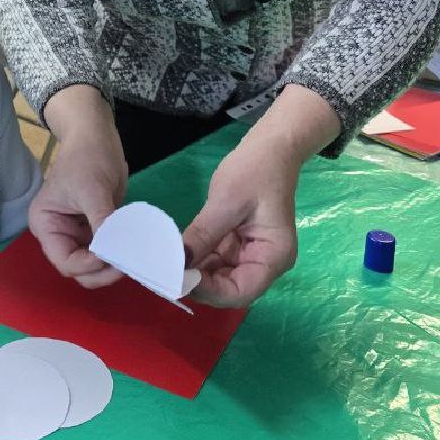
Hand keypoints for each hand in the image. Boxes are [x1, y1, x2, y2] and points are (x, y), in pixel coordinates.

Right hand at [28, 86, 128, 287]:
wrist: (97, 135)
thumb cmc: (87, 157)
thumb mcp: (93, 190)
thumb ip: (103, 223)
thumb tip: (118, 252)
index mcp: (46, 225)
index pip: (65, 261)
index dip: (89, 265)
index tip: (113, 257)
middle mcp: (59, 234)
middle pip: (79, 270)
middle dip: (103, 270)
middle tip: (129, 264)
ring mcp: (78, 234)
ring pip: (95, 266)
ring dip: (113, 266)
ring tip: (134, 257)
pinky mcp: (96, 230)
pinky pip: (108, 252)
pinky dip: (120, 254)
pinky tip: (135, 249)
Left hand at [181, 83, 338, 308]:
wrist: (270, 148)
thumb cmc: (256, 171)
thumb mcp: (227, 201)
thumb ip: (203, 234)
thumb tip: (177, 262)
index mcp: (274, 256)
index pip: (241, 292)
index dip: (210, 291)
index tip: (178, 278)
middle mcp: (266, 263)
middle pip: (230, 289)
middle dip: (199, 284)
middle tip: (165, 272)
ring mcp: (252, 255)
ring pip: (220, 277)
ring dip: (195, 273)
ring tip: (167, 264)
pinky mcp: (239, 245)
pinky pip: (217, 261)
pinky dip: (198, 259)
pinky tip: (178, 253)